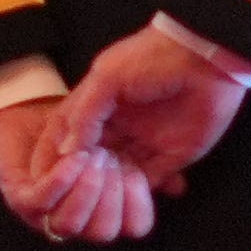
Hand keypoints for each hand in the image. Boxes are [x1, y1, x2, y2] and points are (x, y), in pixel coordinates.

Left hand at [0, 87, 152, 244]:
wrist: (31, 108)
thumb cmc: (81, 127)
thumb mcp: (123, 139)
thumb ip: (151, 162)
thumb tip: (178, 188)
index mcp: (105, 206)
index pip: (132, 226)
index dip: (139, 206)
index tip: (139, 174)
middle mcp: (77, 216)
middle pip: (104, 232)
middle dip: (113, 198)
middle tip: (115, 163)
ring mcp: (46, 212)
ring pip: (71, 225)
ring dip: (87, 193)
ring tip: (96, 158)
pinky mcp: (21, 197)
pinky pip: (42, 202)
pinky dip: (60, 182)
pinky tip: (76, 158)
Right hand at [74, 16, 250, 190]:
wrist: (205, 56)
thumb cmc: (152, 57)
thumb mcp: (108, 77)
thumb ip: (84, 113)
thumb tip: (66, 150)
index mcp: (99, 106)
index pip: (70, 138)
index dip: (57, 157)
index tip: (45, 177)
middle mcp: (119, 128)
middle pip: (93, 163)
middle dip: (84, 178)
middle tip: (78, 189)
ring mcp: (144, 143)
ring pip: (118, 177)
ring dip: (110, 188)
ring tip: (103, 194)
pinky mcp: (171, 157)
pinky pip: (149, 182)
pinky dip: (137, 192)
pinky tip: (128, 193)